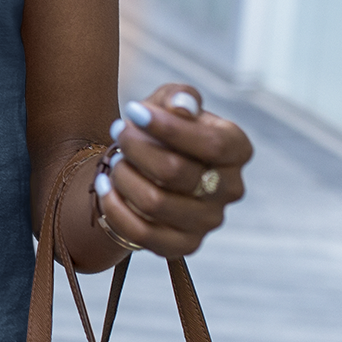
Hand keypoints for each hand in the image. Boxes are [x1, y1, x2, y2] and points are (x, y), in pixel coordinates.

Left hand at [95, 83, 250, 257]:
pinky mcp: (184, 244)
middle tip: (118, 130)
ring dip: (124, 176)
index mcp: (236, 150)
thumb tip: (183, 107)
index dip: (170, 128)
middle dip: (136, 146)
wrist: (145, 169)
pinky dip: (115, 207)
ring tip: (114, 159)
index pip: (214, 144)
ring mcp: (209, 220)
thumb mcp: (168, 103)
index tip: (133, 110)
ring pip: (155, 202)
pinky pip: (142, 233)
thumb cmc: (161, 131)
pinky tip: (105, 186)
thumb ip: (179, 96)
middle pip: (176, 171)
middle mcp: (230, 188)